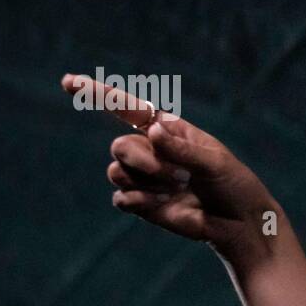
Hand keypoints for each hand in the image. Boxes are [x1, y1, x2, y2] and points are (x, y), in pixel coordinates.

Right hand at [62, 73, 282, 268]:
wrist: (237, 223)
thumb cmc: (232, 184)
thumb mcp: (214, 162)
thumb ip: (182, 148)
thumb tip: (151, 131)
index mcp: (168, 129)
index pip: (126, 108)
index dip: (97, 94)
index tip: (68, 82)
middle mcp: (150, 149)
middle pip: (120, 147)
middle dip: (146, 163)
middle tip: (179, 176)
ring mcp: (143, 177)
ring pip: (117, 171)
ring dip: (147, 182)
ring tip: (177, 189)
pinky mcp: (141, 203)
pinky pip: (121, 197)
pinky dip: (140, 201)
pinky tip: (164, 204)